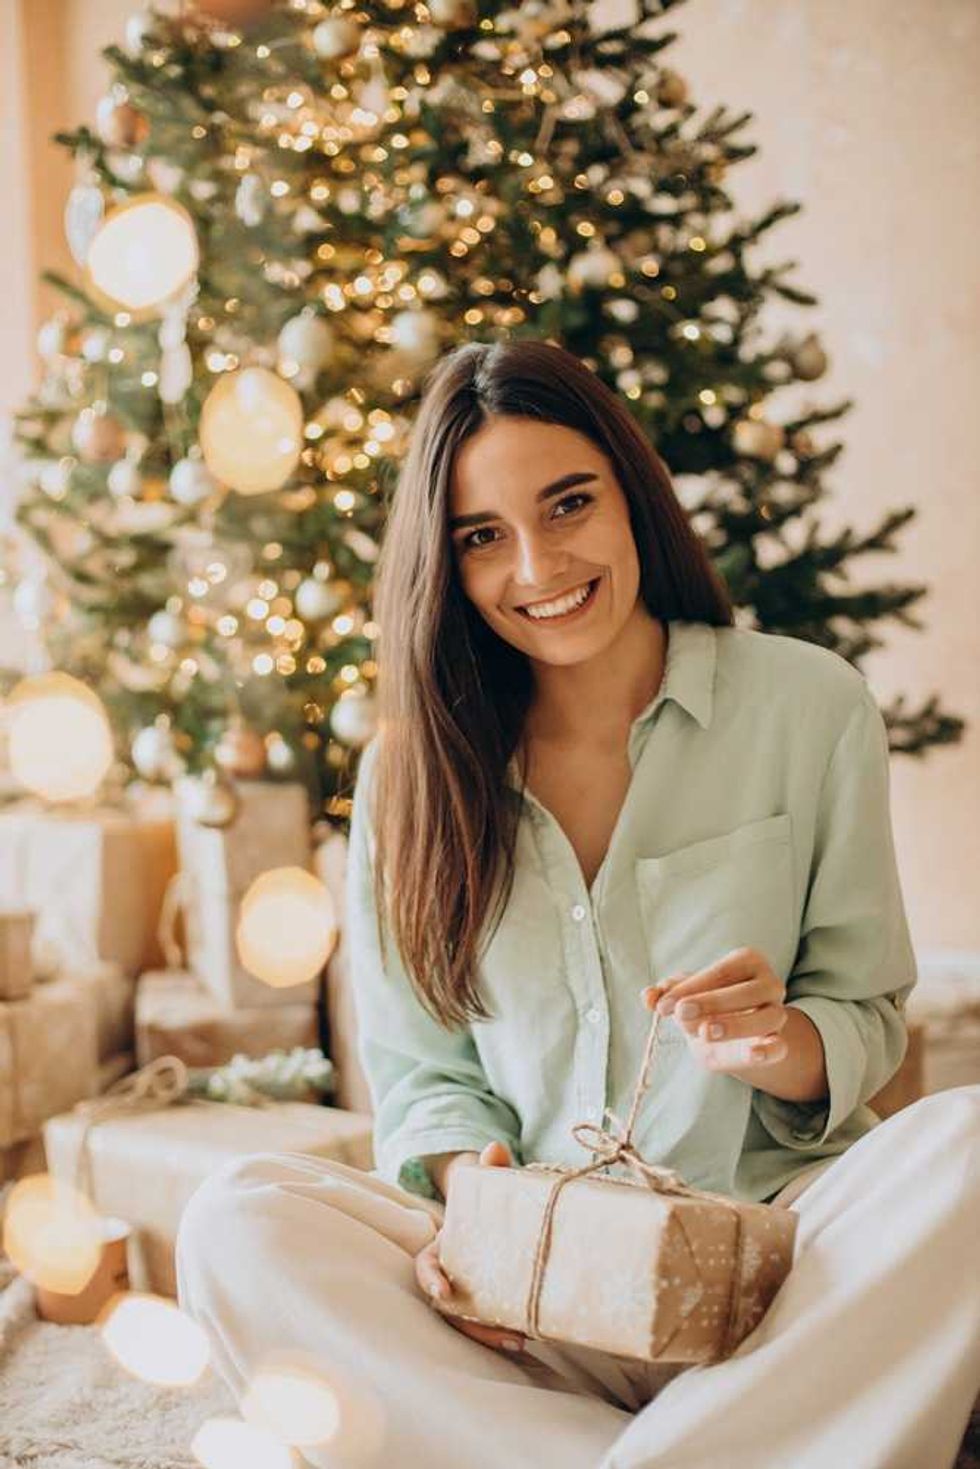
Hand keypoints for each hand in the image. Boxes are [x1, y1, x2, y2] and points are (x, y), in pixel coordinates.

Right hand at [413, 1141, 525, 1355]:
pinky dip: (506, 1330)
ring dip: (492, 1335)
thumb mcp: (486, 1184)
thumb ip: (490, 1168)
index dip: (431, 1279)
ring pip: (470, 1322)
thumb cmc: (486, 1201)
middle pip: (450, 1308)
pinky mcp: (489, 1302)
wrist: (497, 1215)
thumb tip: (495, 1148)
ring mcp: (469, 1292)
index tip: (443, 1291)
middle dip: (473, 1325)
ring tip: (523, 1340)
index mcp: (442, 1247)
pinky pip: (491, 1322)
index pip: (425, 1266)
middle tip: (505, 1334)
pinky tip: (533, 1335)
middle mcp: (451, 1275)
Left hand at [641, 946, 789, 1074]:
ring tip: (706, 1032)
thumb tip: (648, 996)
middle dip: (713, 1002)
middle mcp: (769, 984)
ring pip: (767, 1018)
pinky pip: (780, 1047)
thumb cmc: (706, 1005)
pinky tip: (753, 1053)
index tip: (663, 1005)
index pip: (721, 971)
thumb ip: (665, 993)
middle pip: (749, 991)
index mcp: (747, 961)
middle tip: (682, 1013)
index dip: (692, 988)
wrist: (727, 1038)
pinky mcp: (779, 1044)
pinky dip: (768, 1050)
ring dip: (737, 1025)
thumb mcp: (684, 995)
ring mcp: (777, 1014)